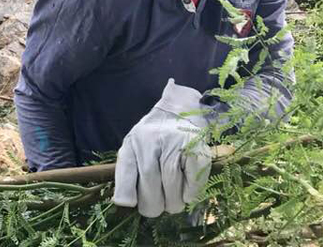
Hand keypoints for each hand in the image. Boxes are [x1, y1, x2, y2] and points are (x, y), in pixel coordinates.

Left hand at [112, 79, 212, 217]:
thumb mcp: (132, 148)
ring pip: (172, 181)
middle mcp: (153, 139)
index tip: (131, 204)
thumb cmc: (151, 138)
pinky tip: (186, 195)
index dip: (127, 190)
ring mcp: (177, 143)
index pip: (128, 169)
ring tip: (171, 205)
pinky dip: (190, 192)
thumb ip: (126, 172)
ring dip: (172, 201)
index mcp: (134, 141)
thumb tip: (124, 203)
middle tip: (154, 210)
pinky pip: (194, 178)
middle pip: (151, 179)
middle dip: (152, 203)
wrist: (178, 112)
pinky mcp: (198, 149)